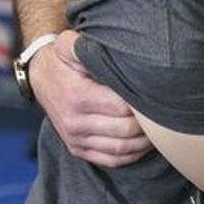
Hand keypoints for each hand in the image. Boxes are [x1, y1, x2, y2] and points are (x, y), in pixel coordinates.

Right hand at [30, 31, 150, 166]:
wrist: (40, 79)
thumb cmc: (62, 62)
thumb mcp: (70, 47)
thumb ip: (86, 45)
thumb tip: (110, 43)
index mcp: (78, 97)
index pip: (122, 107)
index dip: (142, 103)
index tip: (155, 95)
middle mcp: (75, 122)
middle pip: (125, 130)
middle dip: (148, 124)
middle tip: (164, 112)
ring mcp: (76, 139)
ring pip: (121, 149)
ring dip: (144, 142)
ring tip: (160, 129)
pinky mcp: (77, 149)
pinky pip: (111, 160)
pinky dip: (132, 155)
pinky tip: (144, 144)